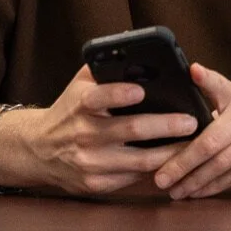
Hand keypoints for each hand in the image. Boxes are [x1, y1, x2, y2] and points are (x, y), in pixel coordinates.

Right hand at [0, 65, 198, 195]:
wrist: (38, 150)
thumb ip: (105, 66)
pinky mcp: (96, 184)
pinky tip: (174, 162)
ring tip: (192, 143)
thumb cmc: (70, 111)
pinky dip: (155, 170)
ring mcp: (90, 162)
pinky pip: (133, 178)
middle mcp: (84, 133)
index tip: (141, 91)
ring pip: (139, 160)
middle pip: (130, 130)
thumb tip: (136, 47)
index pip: (98, 97)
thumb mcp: (80, 84)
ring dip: (170, 153)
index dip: (119, 94)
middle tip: (191, 121)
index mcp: (80, 104)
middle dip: (165, 126)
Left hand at [154, 63, 230, 199]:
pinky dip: (216, 186)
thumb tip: (191, 74)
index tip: (179, 96)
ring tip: (176, 191)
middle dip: (182, 163)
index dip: (200, 90)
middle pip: (210, 143)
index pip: (215, 91)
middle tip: (160, 178)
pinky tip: (200, 192)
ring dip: (196, 181)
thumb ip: (218, 89)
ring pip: (223, 164)